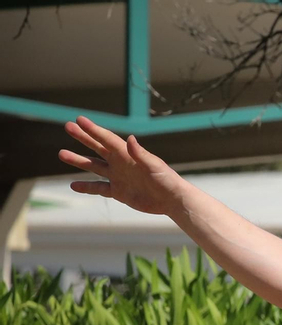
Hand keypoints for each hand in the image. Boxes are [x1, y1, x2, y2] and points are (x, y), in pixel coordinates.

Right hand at [58, 116, 187, 217]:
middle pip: (98, 148)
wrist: (173, 200)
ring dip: (79, 161)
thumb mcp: (154, 166)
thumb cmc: (167, 180)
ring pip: (94, 167)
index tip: (79, 120)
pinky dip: (86, 187)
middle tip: (68, 126)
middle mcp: (121, 163)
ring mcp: (118, 177)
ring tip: (62, 153)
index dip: (93, 130)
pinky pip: (99, 188)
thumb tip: (130, 139)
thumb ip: (141, 154)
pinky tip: (73, 185)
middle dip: (83, 137)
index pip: (107, 139)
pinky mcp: (119, 192)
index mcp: (128, 155)